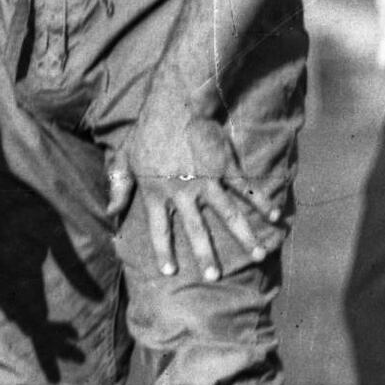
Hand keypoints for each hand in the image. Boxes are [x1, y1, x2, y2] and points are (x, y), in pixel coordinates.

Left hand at [109, 103, 271, 278]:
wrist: (175, 107)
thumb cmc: (146, 134)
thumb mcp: (123, 160)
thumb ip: (118, 187)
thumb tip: (110, 213)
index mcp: (155, 193)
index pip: (159, 230)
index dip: (164, 251)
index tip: (171, 272)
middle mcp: (182, 192)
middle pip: (196, 230)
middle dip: (207, 255)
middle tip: (216, 277)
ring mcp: (206, 181)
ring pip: (228, 215)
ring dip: (245, 236)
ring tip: (259, 256)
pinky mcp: (225, 168)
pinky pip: (246, 189)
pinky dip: (261, 202)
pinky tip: (274, 217)